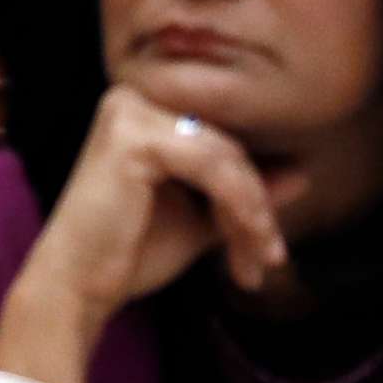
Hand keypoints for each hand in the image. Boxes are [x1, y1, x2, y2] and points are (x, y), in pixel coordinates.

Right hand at [0, 86, 309, 382]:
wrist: (80, 284)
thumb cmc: (130, 251)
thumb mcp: (200, 217)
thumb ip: (242, 193)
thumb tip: (302, 173)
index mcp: (144, 109)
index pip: (220, 138)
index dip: (255, 188)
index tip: (273, 241)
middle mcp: (133, 98)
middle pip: (226, 146)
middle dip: (256, 207)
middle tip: (271, 257)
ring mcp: (130, 114)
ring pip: (224, 158)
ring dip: (253, 214)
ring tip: (258, 260)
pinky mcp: (133, 138)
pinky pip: (210, 167)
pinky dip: (238, 208)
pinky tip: (246, 247)